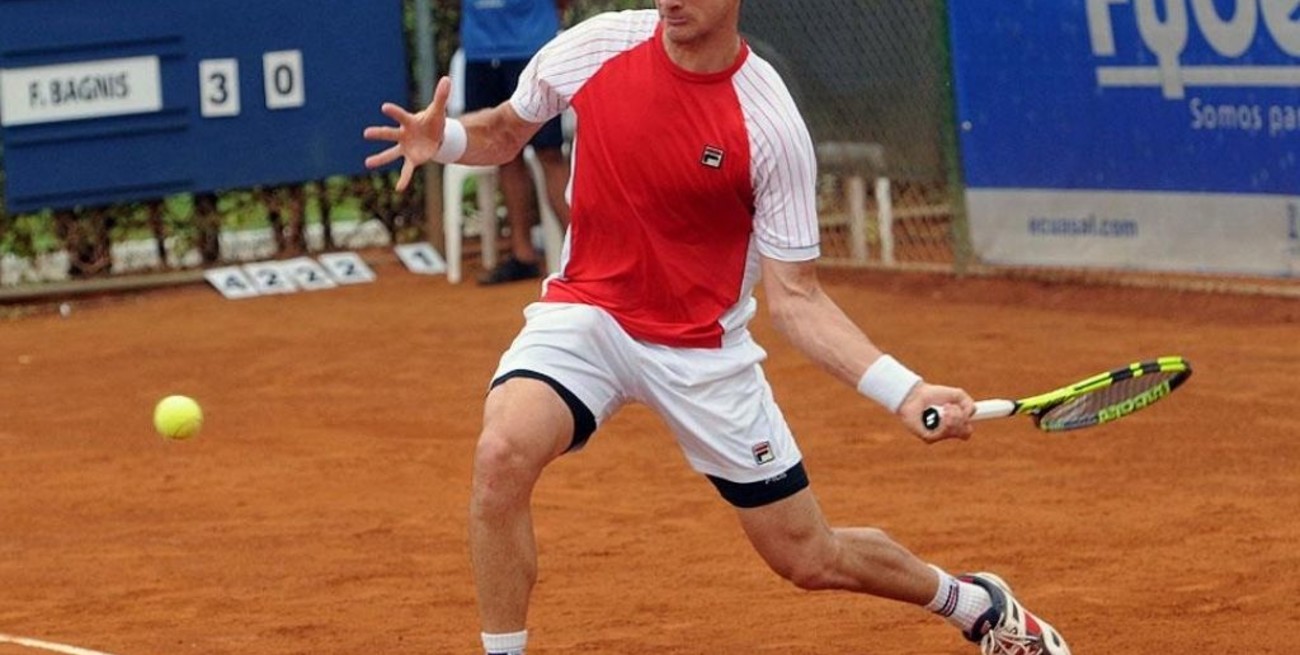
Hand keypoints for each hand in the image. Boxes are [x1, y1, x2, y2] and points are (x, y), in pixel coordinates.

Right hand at [363, 76, 452, 191]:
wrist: (436, 136)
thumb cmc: (434, 122)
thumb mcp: (439, 110)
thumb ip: (441, 96)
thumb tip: (447, 78)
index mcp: (409, 122)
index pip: (401, 116)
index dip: (394, 112)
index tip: (384, 107)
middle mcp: (403, 135)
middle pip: (390, 134)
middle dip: (379, 133)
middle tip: (366, 133)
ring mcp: (405, 148)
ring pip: (391, 153)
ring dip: (380, 158)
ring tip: (367, 163)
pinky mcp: (412, 159)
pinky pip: (406, 170)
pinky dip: (404, 179)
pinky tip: (399, 188)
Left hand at [897, 382, 973, 443]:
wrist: (917, 394)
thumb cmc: (934, 395)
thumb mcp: (958, 395)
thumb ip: (969, 404)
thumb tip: (970, 416)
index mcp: (955, 424)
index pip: (967, 431)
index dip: (968, 423)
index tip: (966, 414)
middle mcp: (947, 432)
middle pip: (965, 433)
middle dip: (961, 417)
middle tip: (950, 407)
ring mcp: (938, 435)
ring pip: (956, 432)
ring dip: (953, 416)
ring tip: (944, 408)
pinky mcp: (929, 438)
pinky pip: (943, 434)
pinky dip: (944, 422)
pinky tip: (938, 414)